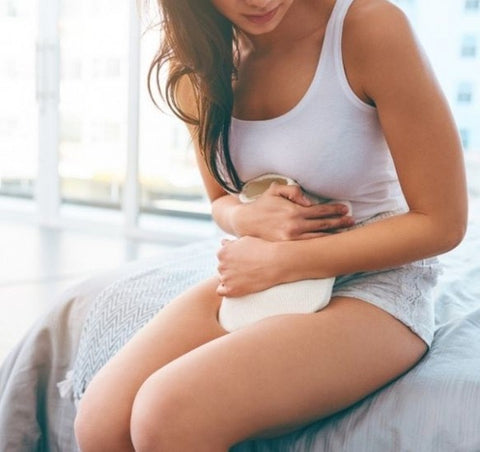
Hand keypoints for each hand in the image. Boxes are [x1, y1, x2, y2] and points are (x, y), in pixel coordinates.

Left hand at [216, 236, 278, 296]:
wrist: (276, 262)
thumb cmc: (262, 249)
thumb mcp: (245, 240)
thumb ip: (231, 243)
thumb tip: (222, 243)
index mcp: (222, 252)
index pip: (222, 257)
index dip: (232, 258)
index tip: (243, 260)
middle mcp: (221, 265)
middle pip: (222, 268)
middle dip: (231, 268)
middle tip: (247, 268)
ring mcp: (226, 278)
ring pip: (223, 279)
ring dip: (231, 278)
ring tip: (246, 276)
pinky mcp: (232, 289)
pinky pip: (221, 291)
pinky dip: (226, 289)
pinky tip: (237, 286)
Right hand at [232, 182, 353, 240]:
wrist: (245, 222)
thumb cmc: (262, 204)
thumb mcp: (275, 190)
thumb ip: (293, 191)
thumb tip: (308, 202)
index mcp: (294, 211)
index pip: (320, 210)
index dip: (334, 209)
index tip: (345, 208)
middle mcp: (295, 226)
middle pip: (323, 225)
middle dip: (339, 222)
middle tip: (352, 221)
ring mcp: (292, 239)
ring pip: (318, 238)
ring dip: (333, 235)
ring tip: (345, 233)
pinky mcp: (287, 247)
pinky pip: (307, 246)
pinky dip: (319, 244)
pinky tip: (328, 243)